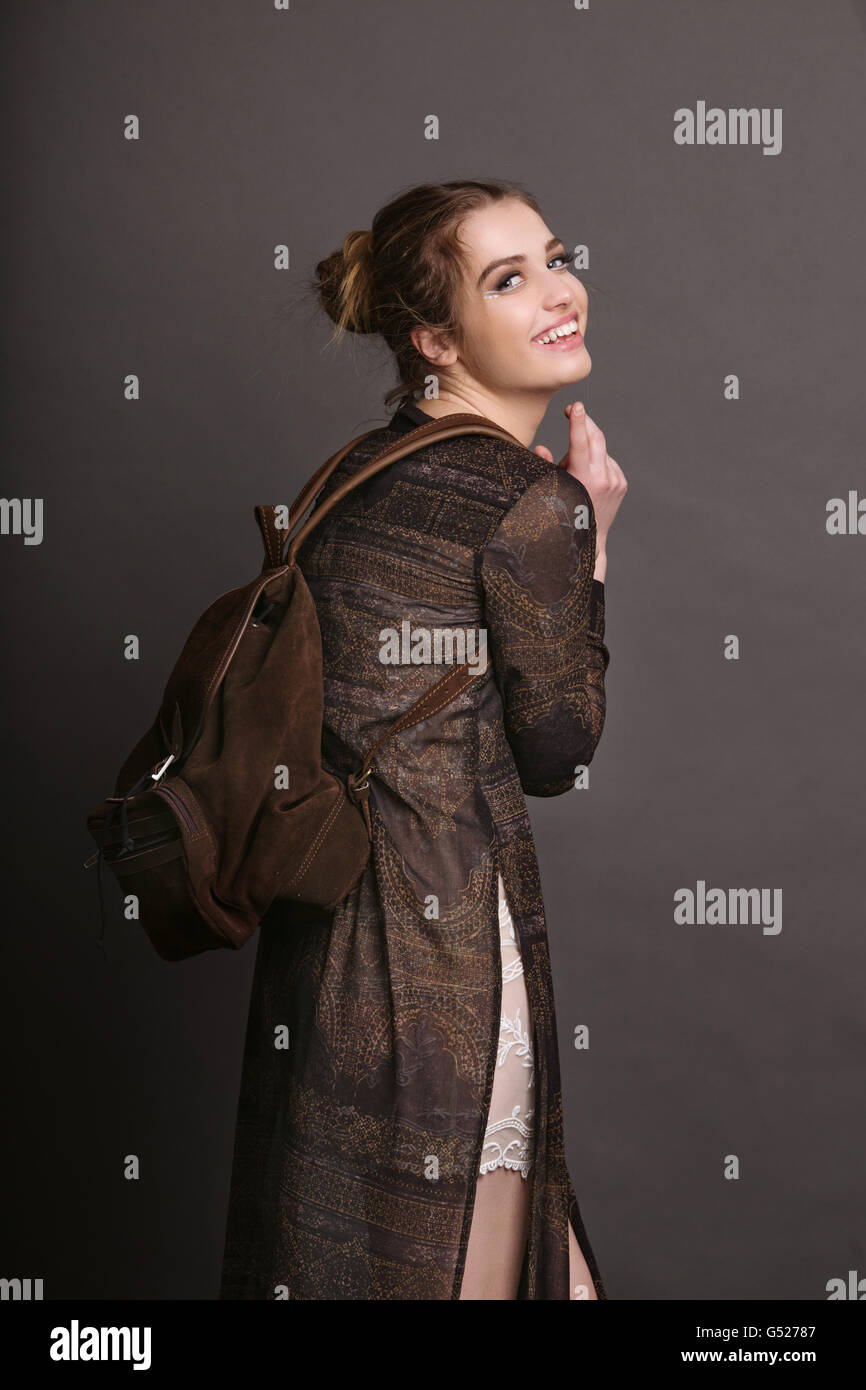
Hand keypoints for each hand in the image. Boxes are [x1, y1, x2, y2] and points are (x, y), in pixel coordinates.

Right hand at [534, 403, 626, 566]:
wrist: (590, 538)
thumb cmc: (564, 513)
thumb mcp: (552, 489)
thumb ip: (546, 466)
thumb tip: (541, 447)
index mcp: (584, 478)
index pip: (581, 443)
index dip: (578, 422)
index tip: (575, 405)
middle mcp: (603, 477)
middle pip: (596, 437)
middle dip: (584, 422)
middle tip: (573, 411)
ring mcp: (616, 479)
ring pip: (601, 450)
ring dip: (588, 450)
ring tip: (576, 470)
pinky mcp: (622, 482)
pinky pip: (608, 462)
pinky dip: (598, 462)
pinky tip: (590, 478)